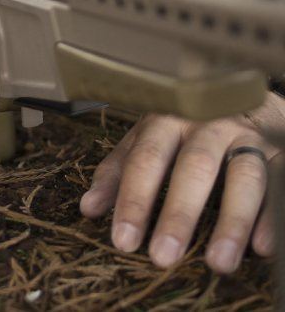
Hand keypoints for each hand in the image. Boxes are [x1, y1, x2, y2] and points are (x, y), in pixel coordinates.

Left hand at [80, 92, 284, 272]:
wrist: (242, 91)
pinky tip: (262, 248)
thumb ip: (120, 170)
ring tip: (217, 264)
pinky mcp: (279, 151)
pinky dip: (270, 216)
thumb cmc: (185, 123)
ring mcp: (246, 136)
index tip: (123, 241)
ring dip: (231, 222)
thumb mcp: (147, 137)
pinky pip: (278, 182)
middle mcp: (207, 124)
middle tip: (162, 257)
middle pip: (193, 168)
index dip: (134, 200)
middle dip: (177, 214)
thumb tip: (88, 208)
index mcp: (167, 120)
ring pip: (242, 177)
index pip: (146, 160)